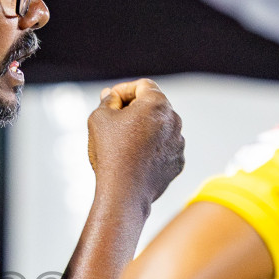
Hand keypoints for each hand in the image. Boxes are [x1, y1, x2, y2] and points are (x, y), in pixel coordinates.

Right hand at [87, 79, 183, 211]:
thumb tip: (111, 95)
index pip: (143, 85)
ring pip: (160, 127)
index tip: (111, 101)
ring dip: (144, 129)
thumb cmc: (111, 152)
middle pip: (154, 105)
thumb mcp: (99, 118)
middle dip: (135, 109)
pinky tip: (135, 159)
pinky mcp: (178, 161)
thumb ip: (107, 101)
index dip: (124, 90)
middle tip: (114, 120)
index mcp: (157, 103)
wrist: (124, 192)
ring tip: (123, 143)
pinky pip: (165, 148)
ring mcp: (179, 142)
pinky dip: (152, 149)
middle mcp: (174, 120)